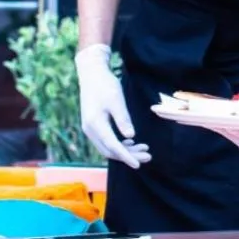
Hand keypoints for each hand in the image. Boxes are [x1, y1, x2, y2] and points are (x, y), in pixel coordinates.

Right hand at [75, 44, 149, 168]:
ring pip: (108, 146)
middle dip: (129, 155)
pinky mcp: (93, 125)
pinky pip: (106, 140)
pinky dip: (119, 143)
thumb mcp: (117, 100)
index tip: (139, 164)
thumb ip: (123, 119)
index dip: (126, 156)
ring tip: (144, 149)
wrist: (92, 74)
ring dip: (125, 150)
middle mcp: (90, 130)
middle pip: (110, 150)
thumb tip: (131, 136)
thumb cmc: (105, 85)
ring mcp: (90, 128)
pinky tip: (131, 141)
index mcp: (95, 124)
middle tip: (148, 156)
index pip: (112, 146)